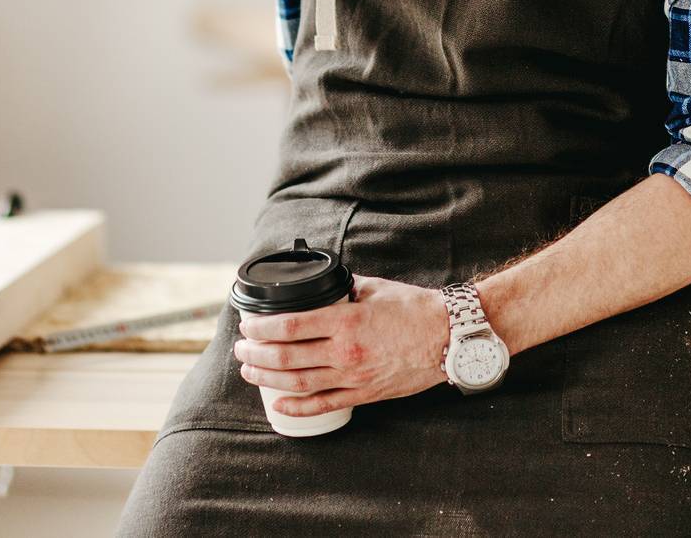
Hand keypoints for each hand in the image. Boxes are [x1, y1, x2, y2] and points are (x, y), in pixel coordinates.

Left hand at [233, 275, 446, 418]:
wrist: (449, 337)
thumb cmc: (414, 309)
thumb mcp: (373, 288)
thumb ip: (343, 288)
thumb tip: (322, 283)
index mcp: (345, 320)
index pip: (289, 326)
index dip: (261, 328)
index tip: (247, 326)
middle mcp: (345, 351)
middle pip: (285, 357)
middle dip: (255, 353)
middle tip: (241, 348)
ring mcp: (354, 376)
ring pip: (298, 382)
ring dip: (267, 377)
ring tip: (249, 370)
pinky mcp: (364, 394)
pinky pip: (324, 404)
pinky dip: (297, 406)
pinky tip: (278, 403)